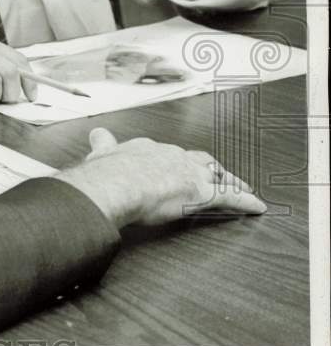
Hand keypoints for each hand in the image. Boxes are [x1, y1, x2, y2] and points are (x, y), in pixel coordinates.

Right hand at [54, 128, 265, 227]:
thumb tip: (89, 138)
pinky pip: (230, 196)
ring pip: (215, 173)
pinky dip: (245, 201)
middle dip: (202, 164)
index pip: (158, 150)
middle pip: (192, 157)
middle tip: (211, 170)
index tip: (168, 158)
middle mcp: (166, 154)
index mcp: (141, 149)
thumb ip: (97, 148)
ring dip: (228, 178)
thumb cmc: (101, 176)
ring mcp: (186, 172)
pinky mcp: (202, 192)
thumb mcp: (96, 157)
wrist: (113, 184)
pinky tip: (256, 206)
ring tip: (239, 184)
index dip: (166, 157)